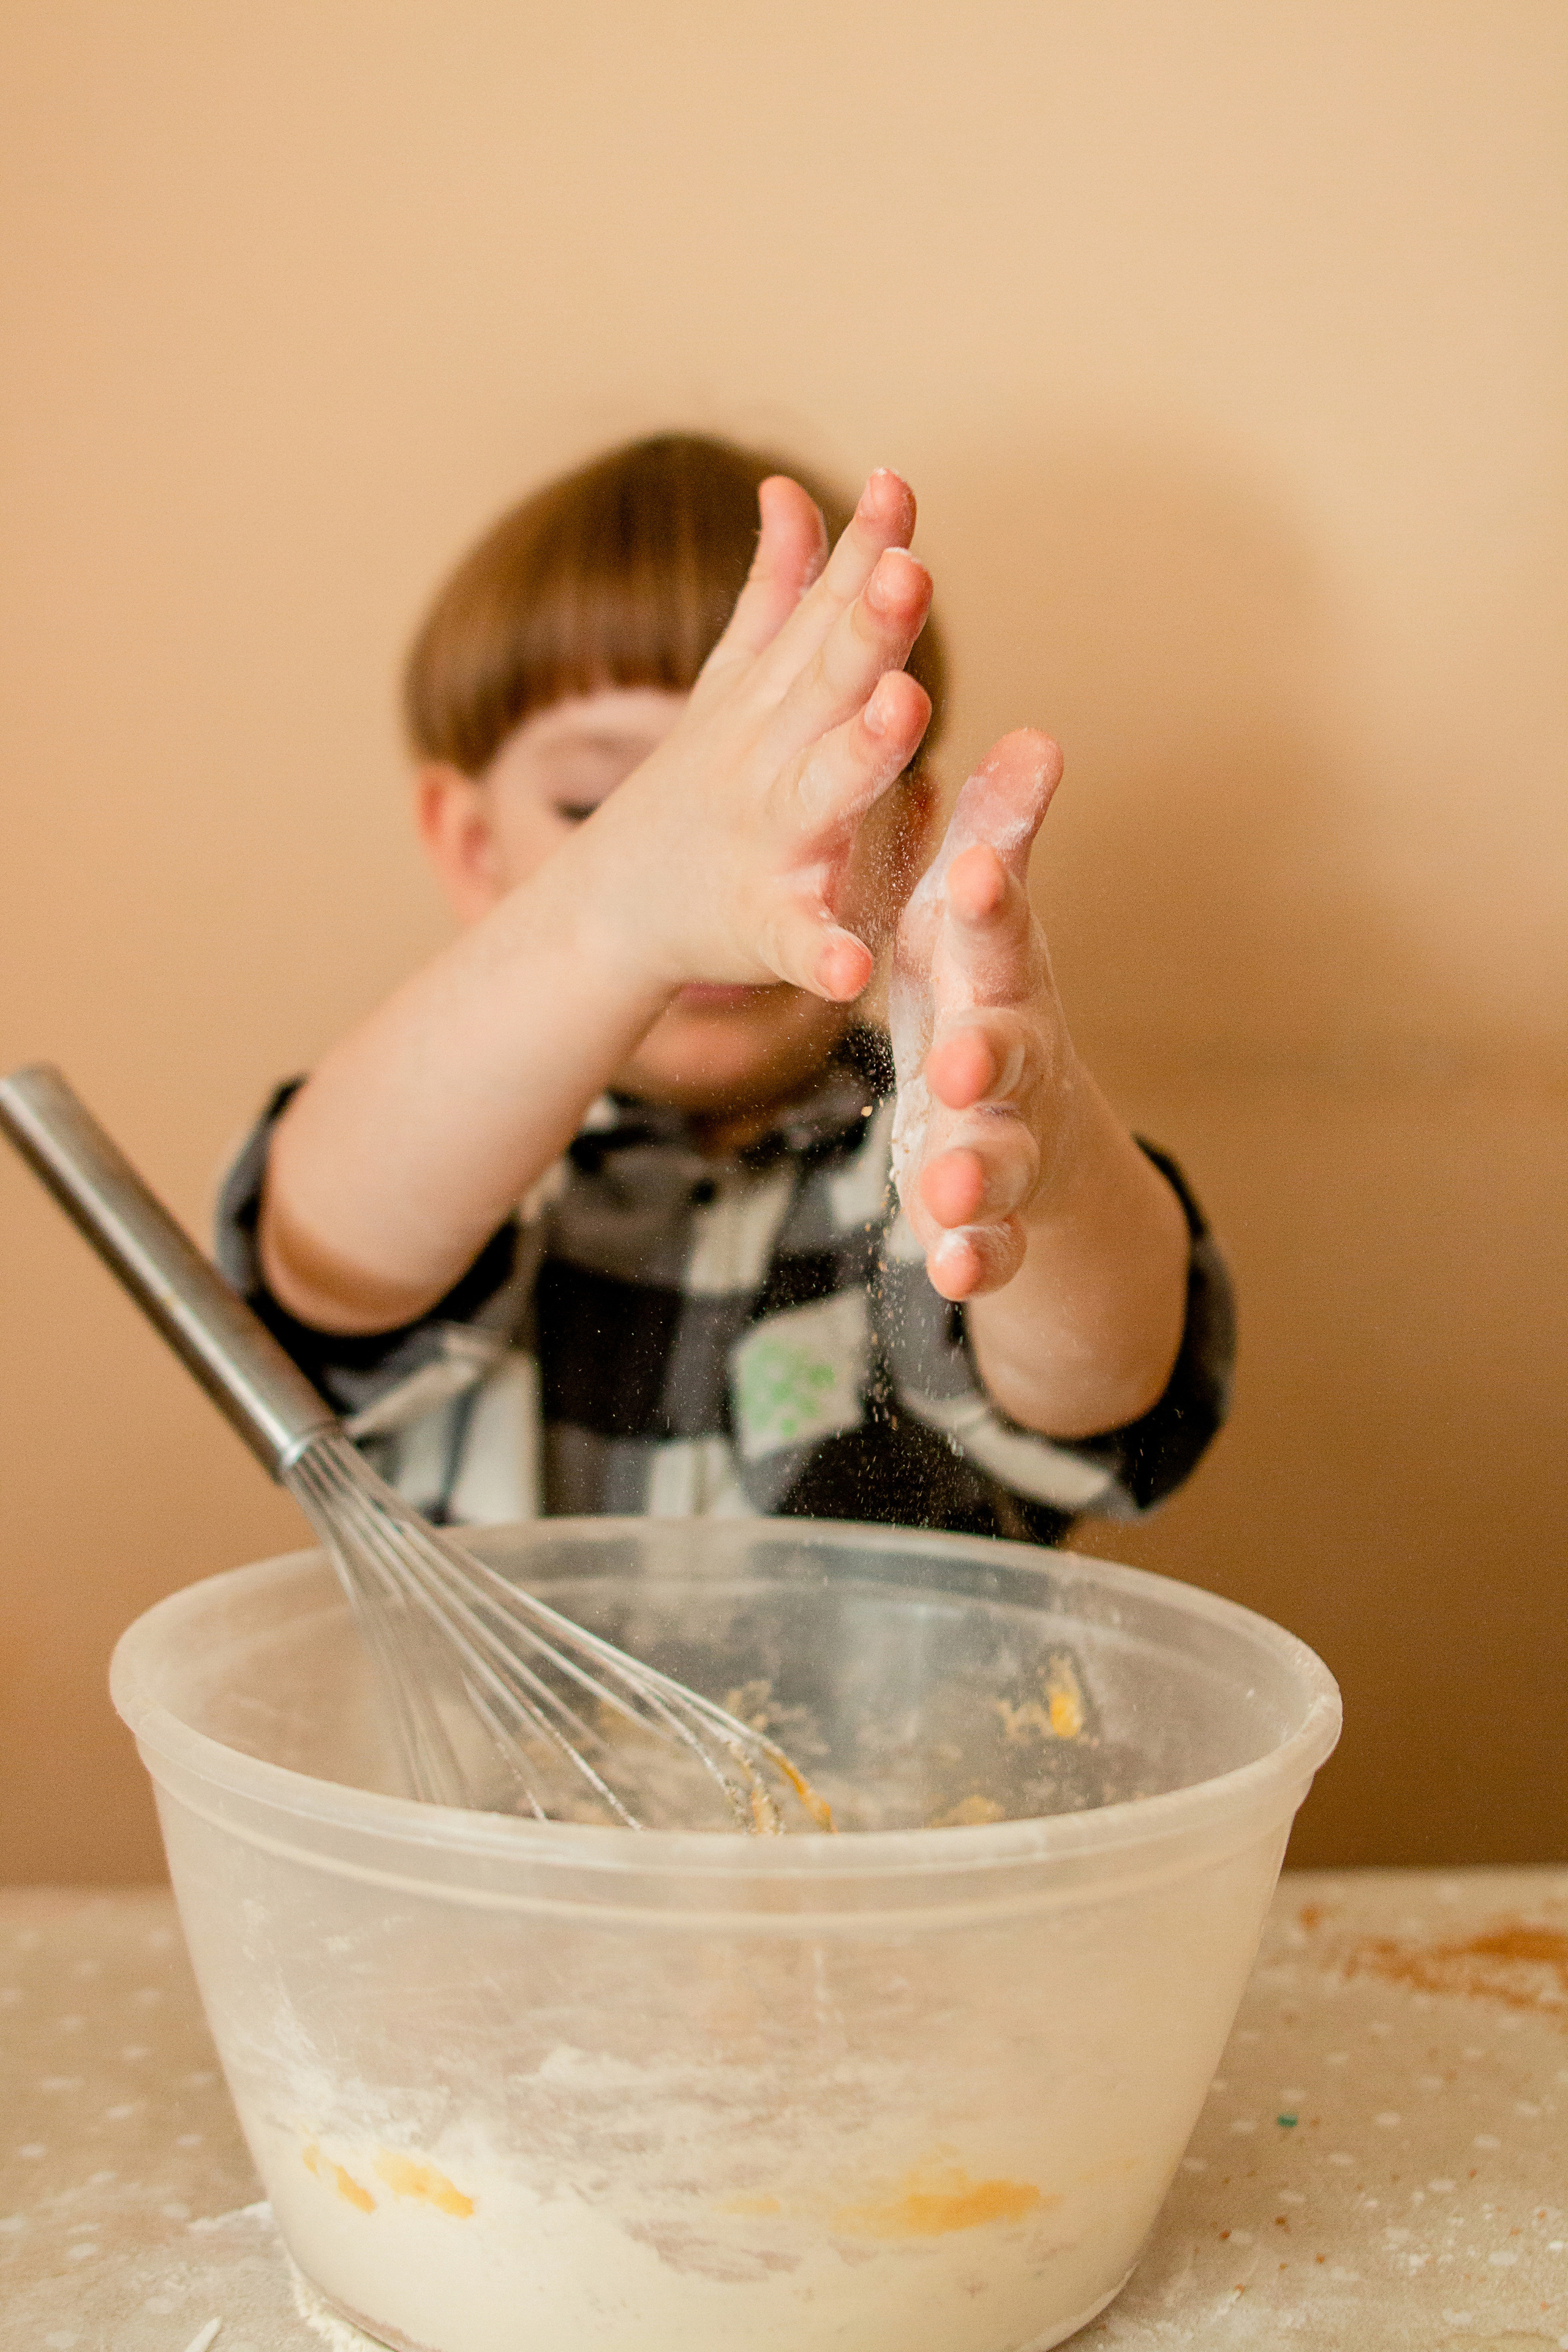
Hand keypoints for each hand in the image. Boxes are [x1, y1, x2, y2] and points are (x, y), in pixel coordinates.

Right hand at [573, 469, 934, 1002]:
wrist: (607, 913)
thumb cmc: (693, 794)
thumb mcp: (730, 685)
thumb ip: (775, 590)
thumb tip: (787, 485)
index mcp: (775, 704)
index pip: (826, 614)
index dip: (864, 552)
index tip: (899, 486)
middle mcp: (770, 761)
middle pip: (825, 683)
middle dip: (868, 626)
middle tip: (911, 571)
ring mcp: (766, 843)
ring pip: (822, 792)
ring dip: (862, 750)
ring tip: (907, 709)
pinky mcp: (762, 928)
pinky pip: (796, 940)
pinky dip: (822, 953)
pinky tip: (854, 966)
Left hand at [889, 729, 1073, 1299]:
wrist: (1036, 1123)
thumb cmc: (983, 996)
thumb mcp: (972, 925)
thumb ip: (995, 842)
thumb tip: (1036, 737)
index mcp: (997, 974)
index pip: (996, 931)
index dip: (986, 905)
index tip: (966, 872)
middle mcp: (1016, 1056)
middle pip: (1009, 1052)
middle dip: (989, 1055)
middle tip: (960, 1058)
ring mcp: (1012, 1139)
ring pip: (1001, 1156)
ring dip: (979, 1172)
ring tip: (948, 1185)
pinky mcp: (996, 1214)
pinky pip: (990, 1243)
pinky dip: (974, 1257)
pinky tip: (950, 1273)